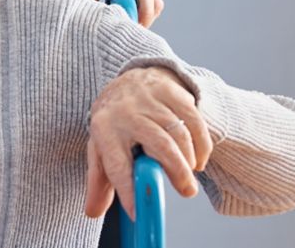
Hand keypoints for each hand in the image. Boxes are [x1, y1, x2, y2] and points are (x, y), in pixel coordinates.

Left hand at [35, 0, 163, 25]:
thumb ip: (91, 9)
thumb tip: (105, 28)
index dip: (145, 11)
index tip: (134, 28)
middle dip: (144, 18)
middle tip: (124, 31)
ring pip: (144, 0)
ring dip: (135, 14)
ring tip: (113, 23)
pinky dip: (127, 10)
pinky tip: (107, 16)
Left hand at [85, 67, 212, 219]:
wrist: (128, 81)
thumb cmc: (115, 123)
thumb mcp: (100, 148)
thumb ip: (99, 181)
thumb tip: (93, 212)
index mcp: (103, 128)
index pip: (116, 165)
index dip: (128, 191)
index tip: (139, 213)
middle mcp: (126, 111)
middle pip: (160, 145)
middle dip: (177, 172)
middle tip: (186, 191)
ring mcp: (150, 99)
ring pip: (180, 135)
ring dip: (189, 160)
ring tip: (188, 175)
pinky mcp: (172, 91)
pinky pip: (194, 121)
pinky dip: (201, 145)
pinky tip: (197, 159)